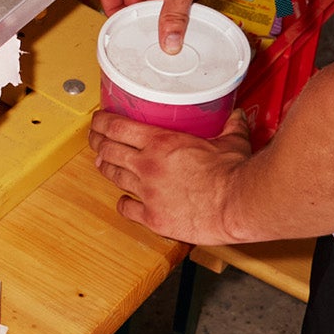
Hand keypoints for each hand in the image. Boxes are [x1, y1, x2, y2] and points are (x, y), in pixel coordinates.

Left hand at [88, 108, 252, 243]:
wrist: (238, 205)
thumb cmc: (235, 175)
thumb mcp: (232, 142)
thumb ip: (230, 128)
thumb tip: (236, 117)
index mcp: (162, 143)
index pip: (117, 127)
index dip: (101, 123)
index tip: (97, 121)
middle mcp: (148, 165)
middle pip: (109, 150)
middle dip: (98, 143)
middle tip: (95, 140)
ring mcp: (147, 192)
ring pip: (114, 176)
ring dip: (105, 168)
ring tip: (101, 163)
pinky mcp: (153, 217)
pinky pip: (127, 209)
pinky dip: (122, 203)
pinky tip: (123, 201)